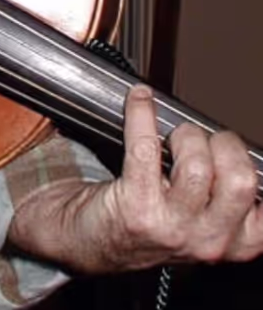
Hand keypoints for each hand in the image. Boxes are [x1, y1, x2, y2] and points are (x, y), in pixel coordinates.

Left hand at [9, 85, 262, 272]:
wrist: (96, 240)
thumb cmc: (153, 218)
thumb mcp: (204, 219)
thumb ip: (226, 195)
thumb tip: (236, 144)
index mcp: (235, 242)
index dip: (253, 167)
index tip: (236, 151)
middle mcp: (210, 240)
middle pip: (240, 180)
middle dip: (224, 145)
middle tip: (203, 139)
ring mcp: (173, 226)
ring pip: (198, 166)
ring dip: (184, 136)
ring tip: (171, 136)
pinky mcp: (137, 207)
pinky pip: (145, 148)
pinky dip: (142, 115)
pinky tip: (139, 100)